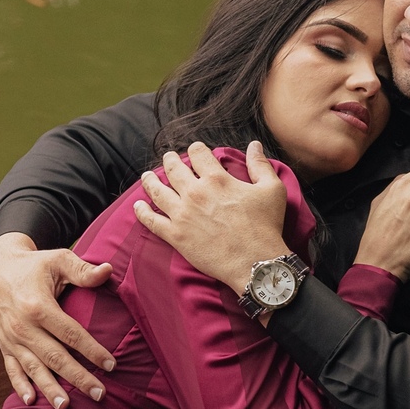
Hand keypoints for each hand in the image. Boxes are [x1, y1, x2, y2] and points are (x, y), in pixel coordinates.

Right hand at [0, 232, 114, 408]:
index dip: (92, 350)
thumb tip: (108, 270)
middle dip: (77, 378)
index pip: (71, 334)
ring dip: (50, 389)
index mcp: (38, 307)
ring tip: (66, 407)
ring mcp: (11, 339)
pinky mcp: (4, 346)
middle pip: (55, 357)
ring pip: (34, 368)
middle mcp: (22, 327)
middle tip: (99, 394)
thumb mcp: (58, 260)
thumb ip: (83, 270)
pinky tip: (31, 401)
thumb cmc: (33, 266)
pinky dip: (20, 386)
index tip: (112, 365)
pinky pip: (11, 369)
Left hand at [134, 141, 288, 295]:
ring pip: (157, 191)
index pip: (198, 154)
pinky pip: (152, 221)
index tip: (195, 151)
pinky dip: (142, 212)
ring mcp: (182, 214)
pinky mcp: (175, 235)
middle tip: (168, 158)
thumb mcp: (272, 190)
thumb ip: (260, 165)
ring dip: (150, 181)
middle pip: (174, 169)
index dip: (196, 149)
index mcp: (216, 179)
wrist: (255, 263)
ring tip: (147, 176)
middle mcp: (195, 193)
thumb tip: (254, 145)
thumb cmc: (266, 226)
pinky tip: (137, 206)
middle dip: (170, 160)